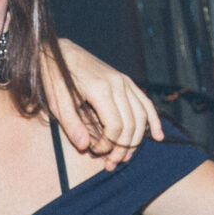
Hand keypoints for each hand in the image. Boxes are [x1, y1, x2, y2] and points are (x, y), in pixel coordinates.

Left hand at [46, 39, 163, 168]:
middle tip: (111, 163)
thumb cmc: (55, 76)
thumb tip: (84, 146)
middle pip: (130, 124)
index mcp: (101, 90)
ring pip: (141, 116)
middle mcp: (118, 85)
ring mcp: (124, 82)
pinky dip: (154, 120)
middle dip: (123, 148)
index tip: (94, 152)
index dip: (107, 145)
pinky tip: (158, 136)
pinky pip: (145, 102)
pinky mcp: (125, 81)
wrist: (59, 51)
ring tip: (127, 157)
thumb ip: (71, 124)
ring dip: (136, 140)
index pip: (114, 127)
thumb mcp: (56, 101)